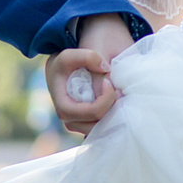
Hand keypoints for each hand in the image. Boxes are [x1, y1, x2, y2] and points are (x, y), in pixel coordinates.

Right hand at [45, 13, 134, 136]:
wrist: (65, 67)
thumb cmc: (67, 62)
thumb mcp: (71, 53)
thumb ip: (87, 56)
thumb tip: (105, 69)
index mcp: (63, 105)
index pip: (88, 113)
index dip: (103, 101)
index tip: (108, 81)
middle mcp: (69, 119)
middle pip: (96, 125)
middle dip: (111, 109)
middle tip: (119, 89)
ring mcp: (78, 123)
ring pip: (101, 129)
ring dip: (113, 115)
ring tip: (119, 95)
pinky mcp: (87, 123)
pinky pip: (102, 127)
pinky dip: (112, 117)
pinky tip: (118, 102)